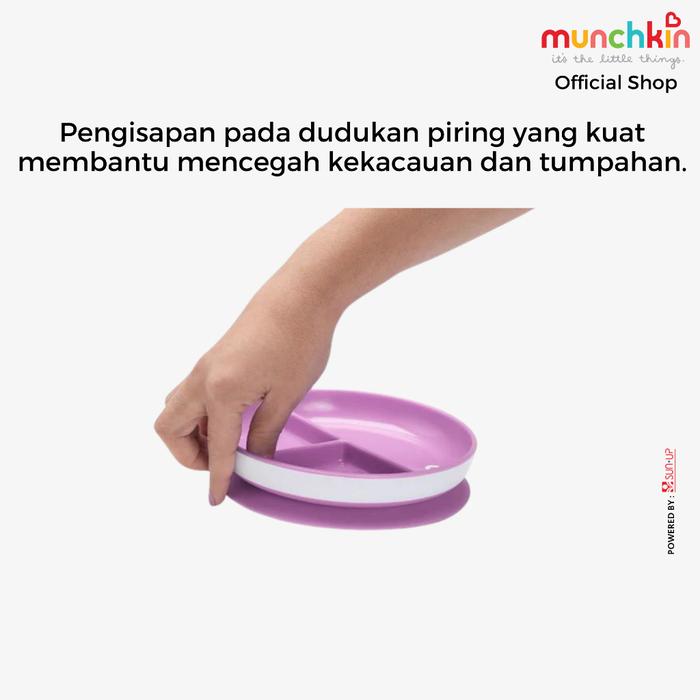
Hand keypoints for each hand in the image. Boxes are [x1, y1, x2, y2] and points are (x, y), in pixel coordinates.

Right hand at [155, 278, 336, 504]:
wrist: (301, 294)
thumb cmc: (299, 340)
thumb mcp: (287, 396)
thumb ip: (266, 432)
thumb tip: (256, 459)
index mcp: (220, 392)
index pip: (216, 449)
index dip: (217, 478)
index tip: (217, 500)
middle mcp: (202, 379)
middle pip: (169, 428)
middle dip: (188, 455)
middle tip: (221, 463)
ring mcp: (206, 366)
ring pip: (177, 409)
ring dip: (193, 432)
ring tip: (230, 442)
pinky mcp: (215, 357)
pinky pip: (193, 394)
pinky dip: (203, 414)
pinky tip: (235, 418)